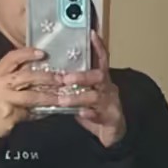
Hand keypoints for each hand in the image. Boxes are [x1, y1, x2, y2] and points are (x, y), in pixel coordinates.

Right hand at [0, 48, 60, 137]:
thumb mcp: (3, 86)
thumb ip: (20, 77)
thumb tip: (45, 72)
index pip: (12, 57)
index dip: (28, 53)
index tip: (43, 53)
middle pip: (25, 75)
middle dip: (46, 77)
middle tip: (61, 79)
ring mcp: (2, 98)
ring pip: (30, 94)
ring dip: (49, 96)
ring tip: (62, 97)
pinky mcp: (8, 112)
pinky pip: (30, 109)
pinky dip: (43, 108)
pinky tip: (53, 108)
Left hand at [57, 31, 126, 147]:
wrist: (115, 133)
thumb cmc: (98, 112)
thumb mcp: (85, 95)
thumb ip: (73, 86)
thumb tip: (53, 76)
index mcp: (102, 80)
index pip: (101, 59)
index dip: (97, 46)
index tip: (90, 33)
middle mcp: (108, 88)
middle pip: (98, 76)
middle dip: (82, 75)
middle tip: (65, 78)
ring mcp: (111, 103)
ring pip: (96, 96)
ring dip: (78, 97)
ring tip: (63, 100)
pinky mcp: (111, 119)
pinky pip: (100, 114)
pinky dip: (90, 114)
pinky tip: (82, 113)